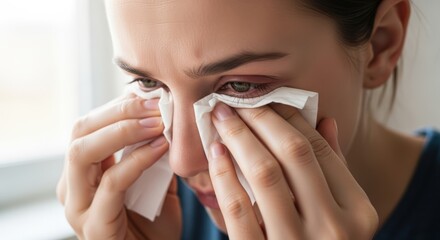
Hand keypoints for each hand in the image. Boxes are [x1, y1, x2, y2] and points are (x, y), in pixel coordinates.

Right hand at [56, 93, 180, 239]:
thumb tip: (163, 116)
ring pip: (83, 152)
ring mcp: (78, 207)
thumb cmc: (154, 223)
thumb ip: (153, 152)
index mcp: (83, 172)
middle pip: (80, 132)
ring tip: (158, 123)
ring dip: (124, 130)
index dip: (119, 106)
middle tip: (155, 104)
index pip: (89, 125)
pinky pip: (111, 183)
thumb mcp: (155, 180)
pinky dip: (137, 160)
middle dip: (120, 112)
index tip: (151, 95)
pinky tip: (160, 148)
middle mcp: (73, 186)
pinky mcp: (94, 226)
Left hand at [208, 103, 377, 238]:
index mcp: (358, 213)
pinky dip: (224, 174)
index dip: (291, 119)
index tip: (267, 102)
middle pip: (294, 153)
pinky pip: (237, 209)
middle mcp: (335, 228)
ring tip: (221, 118)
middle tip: (237, 101)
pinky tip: (215, 152)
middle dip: (261, 119)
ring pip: (265, 174)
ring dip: (239, 138)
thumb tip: (324, 120)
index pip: (321, 149)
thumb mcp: (344, 215)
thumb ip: (335, 170)